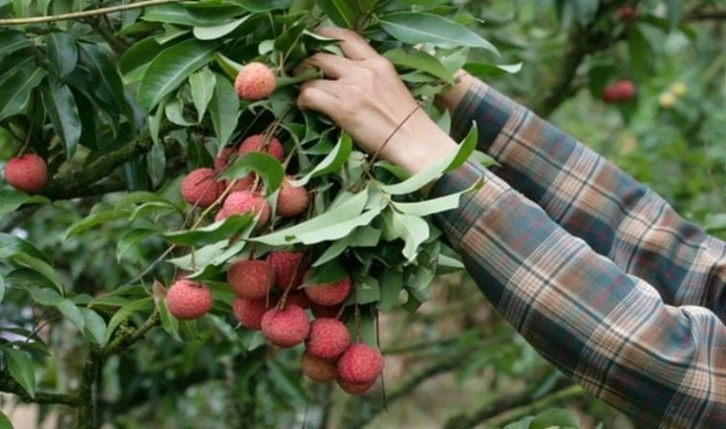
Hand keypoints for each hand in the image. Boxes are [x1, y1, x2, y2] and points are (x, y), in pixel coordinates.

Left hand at [297, 27, 457, 173]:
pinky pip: (310, 95)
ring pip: (312, 75)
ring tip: (304, 94)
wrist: (414, 142)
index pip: (347, 37)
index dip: (325, 38)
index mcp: (378, 62)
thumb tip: (347, 78)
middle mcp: (363, 70)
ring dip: (303, 84)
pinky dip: (303, 100)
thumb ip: (371, 76)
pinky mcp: (342, 108)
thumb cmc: (407, 122)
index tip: (315, 46)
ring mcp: (351, 88)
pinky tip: (306, 108)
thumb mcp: (392, 86)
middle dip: (307, 64)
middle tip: (303, 74)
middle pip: (322, 55)